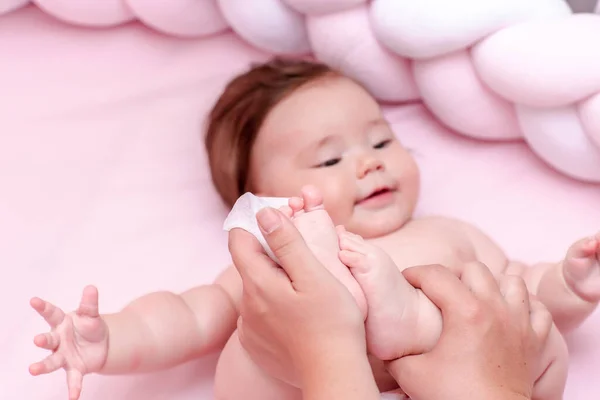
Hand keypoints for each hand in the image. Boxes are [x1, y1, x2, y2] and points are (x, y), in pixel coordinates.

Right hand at [29, 286, 108, 399]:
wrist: (100, 344)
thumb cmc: (89, 326)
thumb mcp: (91, 314)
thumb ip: (90, 303)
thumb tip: (91, 287)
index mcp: (62, 323)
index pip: (51, 314)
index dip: (43, 307)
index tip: (34, 300)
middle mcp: (59, 341)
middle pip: (49, 340)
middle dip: (43, 340)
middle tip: (37, 339)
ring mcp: (64, 356)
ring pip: (52, 362)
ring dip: (42, 366)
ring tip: (32, 369)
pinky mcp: (74, 368)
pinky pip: (73, 379)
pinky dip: (73, 388)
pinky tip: (74, 397)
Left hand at [229, 207, 366, 383]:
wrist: (334, 372)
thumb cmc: (332, 321)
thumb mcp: (314, 274)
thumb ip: (287, 242)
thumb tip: (264, 213)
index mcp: (258, 283)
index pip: (239, 240)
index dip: (255, 225)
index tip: (276, 222)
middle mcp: (246, 305)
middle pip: (250, 265)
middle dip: (270, 255)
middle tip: (302, 257)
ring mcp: (249, 328)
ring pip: (256, 290)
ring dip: (273, 283)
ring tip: (303, 289)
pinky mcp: (256, 345)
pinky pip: (259, 315)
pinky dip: (273, 307)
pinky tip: (297, 314)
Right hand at [387, 263, 551, 399]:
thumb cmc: (454, 396)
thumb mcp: (410, 373)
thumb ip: (394, 352)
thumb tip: (385, 343)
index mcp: (465, 311)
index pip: (435, 274)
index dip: (415, 273)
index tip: (405, 281)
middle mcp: (495, 309)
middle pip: (475, 269)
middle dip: (454, 275)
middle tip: (440, 291)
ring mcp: (519, 323)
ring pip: (512, 282)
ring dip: (493, 285)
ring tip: (477, 298)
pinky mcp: (535, 340)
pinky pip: (538, 309)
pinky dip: (525, 306)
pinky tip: (510, 313)